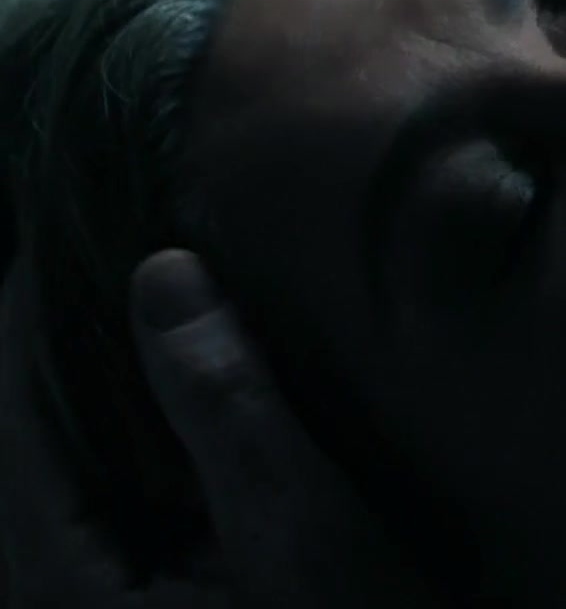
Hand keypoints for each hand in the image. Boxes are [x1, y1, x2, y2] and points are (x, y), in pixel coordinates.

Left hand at [1, 251, 439, 607]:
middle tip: (103, 261)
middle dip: (51, 347)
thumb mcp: (301, 532)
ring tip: (134, 317)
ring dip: (87, 396)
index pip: (9, 413)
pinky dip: (113, 446)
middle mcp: (44, 599)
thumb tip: (161, 275)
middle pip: (18, 444)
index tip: (62, 229)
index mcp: (55, 585)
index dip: (27, 311)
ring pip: (50, 478)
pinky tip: (169, 411)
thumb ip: (226, 406)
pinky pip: (86, 512)